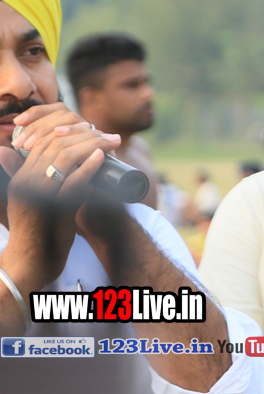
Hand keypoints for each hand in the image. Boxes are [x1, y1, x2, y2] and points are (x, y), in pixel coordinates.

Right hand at [0, 107, 119, 291]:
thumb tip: (70, 169)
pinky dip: (87, 167)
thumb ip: (49, 185)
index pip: (43, 142)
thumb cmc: (40, 234)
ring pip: (63, 157)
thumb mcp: (41, 203)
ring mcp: (38, 193)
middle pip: (55, 144)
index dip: (70, 132)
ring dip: (91, 145)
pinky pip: (71, 181)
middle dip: (85, 135)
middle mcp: (27, 181)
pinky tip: (101, 157)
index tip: (94, 131)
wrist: (32, 262)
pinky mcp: (52, 207)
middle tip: (110, 136)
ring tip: (111, 142)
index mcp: (22, 178)